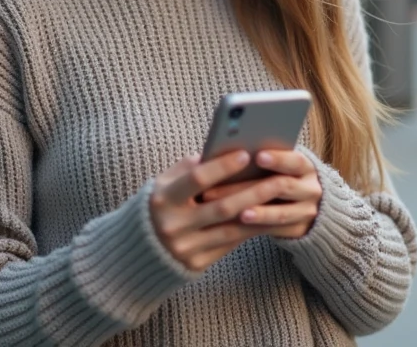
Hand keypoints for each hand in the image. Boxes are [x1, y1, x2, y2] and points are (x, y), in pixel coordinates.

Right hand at [149, 151, 296, 271]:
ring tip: (280, 199)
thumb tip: (224, 151)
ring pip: (231, 230)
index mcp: (162, 199)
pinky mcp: (195, 264)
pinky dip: (251, 230)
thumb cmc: (159, 205)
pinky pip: (230, 245)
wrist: (136, 251)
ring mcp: (184, 248)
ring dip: (260, 213)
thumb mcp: (164, 184)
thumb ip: (189, 169)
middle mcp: (172, 226)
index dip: (222, 167)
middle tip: (279, 178)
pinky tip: (269, 218)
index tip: (246, 154)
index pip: (196, 179)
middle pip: (221, 207)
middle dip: (253, 192)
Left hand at [199, 149, 321, 239]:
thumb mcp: (281, 165)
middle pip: (285, 187)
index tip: (257, 156)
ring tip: (238, 213)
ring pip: (282, 213)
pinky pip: (276, 230)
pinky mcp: (299, 230)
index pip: (295, 161)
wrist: (306, 202)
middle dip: (254, 187)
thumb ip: (263, 159)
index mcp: (307, 167)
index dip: (278, 159)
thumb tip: (231, 153)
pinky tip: (236, 227)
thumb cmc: (282, 174)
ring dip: (259, 213)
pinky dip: (256, 228)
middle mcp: (311, 189)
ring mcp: (307, 212)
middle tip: (228, 187)